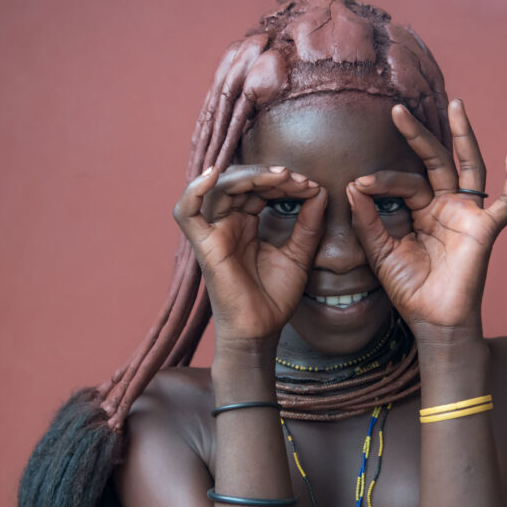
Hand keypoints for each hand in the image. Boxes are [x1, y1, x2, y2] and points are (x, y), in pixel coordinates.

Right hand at [173, 165, 326, 345]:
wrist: (262, 331)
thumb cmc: (274, 298)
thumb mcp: (299, 254)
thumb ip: (309, 224)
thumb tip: (320, 191)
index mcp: (245, 224)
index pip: (258, 188)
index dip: (283, 182)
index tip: (312, 186)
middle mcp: (227, 224)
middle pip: (239, 182)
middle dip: (270, 176)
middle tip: (300, 180)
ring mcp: (214, 233)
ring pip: (220, 188)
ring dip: (252, 176)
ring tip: (282, 178)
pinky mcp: (204, 246)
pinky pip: (186, 213)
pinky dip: (193, 191)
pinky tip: (212, 174)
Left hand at [346, 99, 506, 342]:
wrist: (432, 321)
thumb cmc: (409, 288)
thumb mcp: (379, 251)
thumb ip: (367, 219)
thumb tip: (353, 184)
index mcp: (421, 211)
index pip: (404, 182)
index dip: (383, 180)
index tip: (359, 183)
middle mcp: (445, 207)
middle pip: (435, 162)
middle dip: (418, 136)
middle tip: (397, 111)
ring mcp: (467, 216)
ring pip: (469, 168)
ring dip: (464, 137)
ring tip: (456, 105)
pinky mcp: (485, 231)